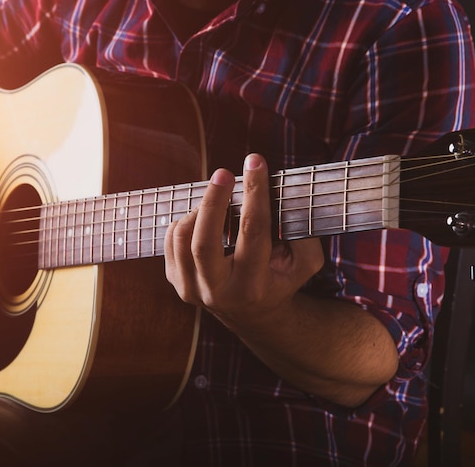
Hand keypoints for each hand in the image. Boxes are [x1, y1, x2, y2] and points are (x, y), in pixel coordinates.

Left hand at [164, 153, 323, 327]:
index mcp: (253, 286)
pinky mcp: (176, 281)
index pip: (252, 232)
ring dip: (200, 209)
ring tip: (217, 198)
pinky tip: (203, 216)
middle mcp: (219, 292)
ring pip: (183, 238)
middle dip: (213, 201)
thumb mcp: (304, 263)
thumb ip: (302, 233)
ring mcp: (192, 289)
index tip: (255, 161)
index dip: (255, 193)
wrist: (251, 313)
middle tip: (223, 173)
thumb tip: (287, 196)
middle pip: (204, 242)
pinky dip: (186, 220)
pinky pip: (171, 240)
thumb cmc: (279, 279)